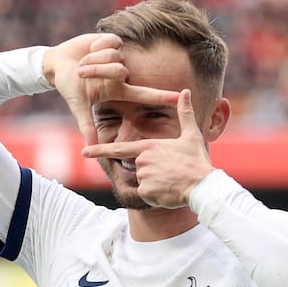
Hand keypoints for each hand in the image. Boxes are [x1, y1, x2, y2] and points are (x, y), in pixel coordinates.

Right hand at [44, 33, 179, 146]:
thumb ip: (86, 126)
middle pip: (118, 70)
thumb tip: (90, 148)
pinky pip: (109, 42)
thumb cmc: (68, 86)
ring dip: (93, 58)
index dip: (162, 96)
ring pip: (113, 56)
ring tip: (83, 62)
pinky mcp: (113, 41)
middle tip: (81, 73)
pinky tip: (90, 49)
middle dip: (97, 70)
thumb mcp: (78, 106)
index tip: (180, 98)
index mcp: (118, 89)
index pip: (144, 94)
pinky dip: (95, 46)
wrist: (58, 64)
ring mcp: (119, 57)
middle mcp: (122, 73)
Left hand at [81, 89, 213, 207]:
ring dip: (155, 184)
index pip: (118, 149)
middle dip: (153, 173)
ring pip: (143, 182)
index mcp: (148, 147)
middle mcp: (142, 161)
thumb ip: (185, 113)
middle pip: (139, 168)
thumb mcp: (191, 135)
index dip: (99, 151)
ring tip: (172, 181)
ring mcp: (142, 176)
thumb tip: (185, 91)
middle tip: (171, 173)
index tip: (84, 152)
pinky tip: (168, 191)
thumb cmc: (197, 161)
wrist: (203, 186)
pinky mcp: (145, 191)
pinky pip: (146, 194)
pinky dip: (156, 195)